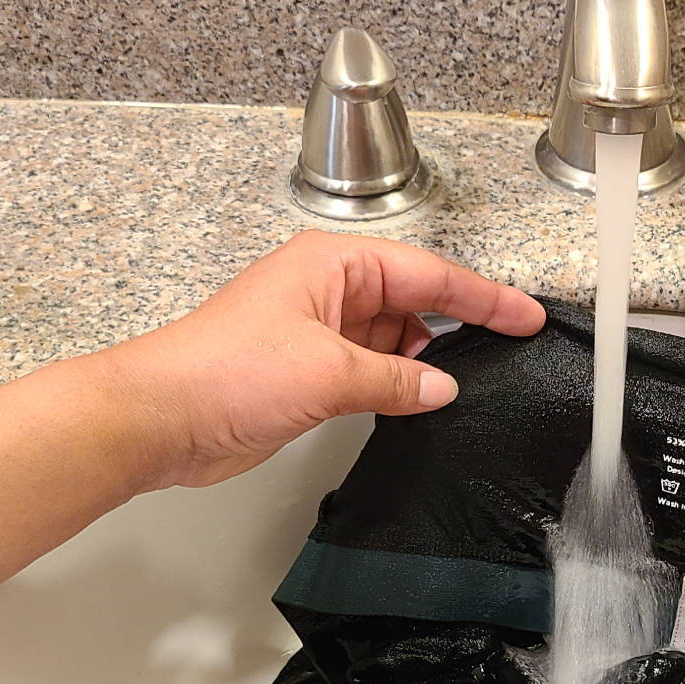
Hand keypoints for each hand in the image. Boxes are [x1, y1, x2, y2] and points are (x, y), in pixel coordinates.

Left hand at [87, 231, 545, 489]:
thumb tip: (441, 387)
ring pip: (393, 340)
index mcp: (333, 265)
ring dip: (422, 364)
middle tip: (507, 352)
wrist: (161, 418)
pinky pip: (370, 372)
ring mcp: (316, 333)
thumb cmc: (222, 372)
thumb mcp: (328, 374)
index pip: (428, 274)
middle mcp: (327, 291)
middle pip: (414, 301)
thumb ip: (396, 382)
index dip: (483, 297)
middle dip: (456, 327)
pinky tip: (417, 405)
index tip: (524, 316)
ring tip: (463, 387)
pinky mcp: (307, 373)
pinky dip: (396, 387)